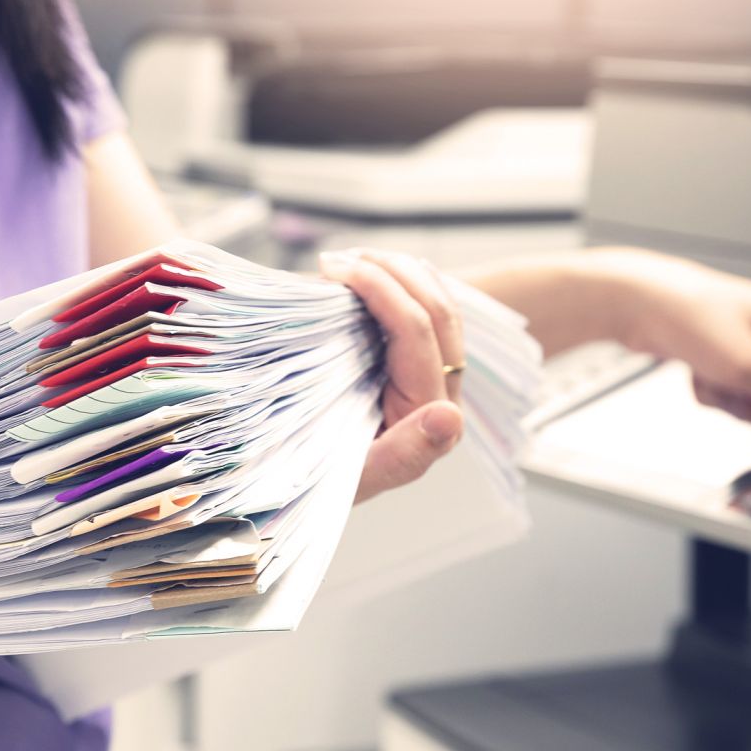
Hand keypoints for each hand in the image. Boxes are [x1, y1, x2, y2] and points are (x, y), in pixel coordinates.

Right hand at [320, 250, 465, 502]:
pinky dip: (398, 284)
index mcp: (433, 419)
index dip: (383, 290)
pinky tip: (366, 271)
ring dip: (396, 271)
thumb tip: (447, 416)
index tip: (335, 270)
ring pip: (436, 304)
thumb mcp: (354, 479)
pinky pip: (422, 313)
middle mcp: (443, 397)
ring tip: (348, 259)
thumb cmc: (321, 486)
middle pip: (436, 310)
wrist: (302, 492)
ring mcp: (434, 379)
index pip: (419, 333)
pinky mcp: (417, 369)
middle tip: (336, 259)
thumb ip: (404, 455)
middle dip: (389, 270)